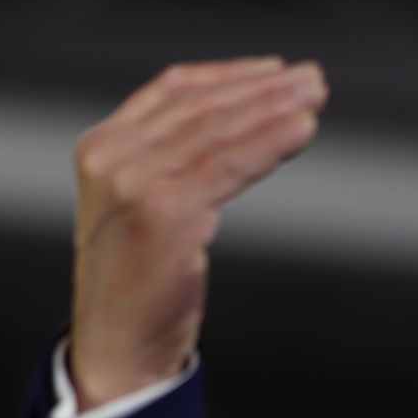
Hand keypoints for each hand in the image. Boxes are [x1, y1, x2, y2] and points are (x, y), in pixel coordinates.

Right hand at [68, 57, 327, 408]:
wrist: (118, 346)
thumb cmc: (139, 282)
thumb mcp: (140, 206)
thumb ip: (168, 161)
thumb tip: (240, 124)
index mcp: (101, 147)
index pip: (172, 92)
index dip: (228, 76)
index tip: (275, 71)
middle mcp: (112, 157)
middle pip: (203, 107)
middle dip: (264, 90)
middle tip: (314, 79)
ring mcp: (135, 183)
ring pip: (220, 131)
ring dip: (275, 110)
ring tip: (316, 98)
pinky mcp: (165, 212)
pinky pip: (230, 166)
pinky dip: (270, 143)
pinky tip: (302, 131)